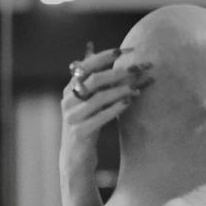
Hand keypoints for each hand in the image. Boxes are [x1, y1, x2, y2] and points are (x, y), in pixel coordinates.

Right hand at [60, 43, 152, 161]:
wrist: (75, 157)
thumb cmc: (87, 125)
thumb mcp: (87, 102)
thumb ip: (92, 80)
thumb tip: (94, 48)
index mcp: (70, 89)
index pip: (87, 66)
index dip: (105, 56)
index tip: (124, 50)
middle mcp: (68, 100)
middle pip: (94, 79)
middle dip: (118, 72)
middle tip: (137, 69)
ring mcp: (72, 117)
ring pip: (99, 98)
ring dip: (120, 91)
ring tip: (136, 88)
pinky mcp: (80, 132)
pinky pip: (100, 117)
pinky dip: (116, 108)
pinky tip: (128, 102)